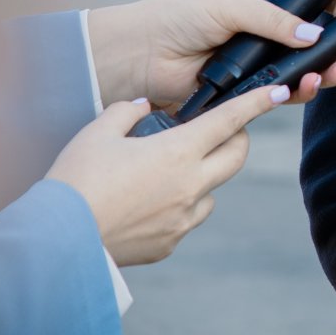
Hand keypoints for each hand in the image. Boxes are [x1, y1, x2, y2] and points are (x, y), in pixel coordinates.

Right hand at [45, 83, 290, 265]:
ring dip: (203, 176)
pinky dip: (180, 206)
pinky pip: (188, 218)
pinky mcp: (170, 243)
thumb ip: (127, 112)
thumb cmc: (74, 181)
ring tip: (166, 171)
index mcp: (177, 151)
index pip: (230, 120)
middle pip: (236, 156)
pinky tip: (148, 203)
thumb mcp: (97, 132)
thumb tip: (143, 107)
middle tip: (217, 130)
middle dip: (235, 139)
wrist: (56, 242)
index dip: (258, 102)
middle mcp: (191, 185)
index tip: (279, 91)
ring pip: (213, 190)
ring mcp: (183, 218)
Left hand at [86, 0, 335, 108]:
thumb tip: (316, 33)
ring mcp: (260, 62)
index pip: (314, 4)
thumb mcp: (229, 5)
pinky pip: (284, 93)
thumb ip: (274, 20)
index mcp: (265, 0)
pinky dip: (302, 90)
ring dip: (330, 73)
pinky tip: (313, 85)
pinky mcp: (248, 91)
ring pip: (307, 69)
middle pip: (320, 41)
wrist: (139, 56)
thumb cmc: (177, 17)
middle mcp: (267, 31)